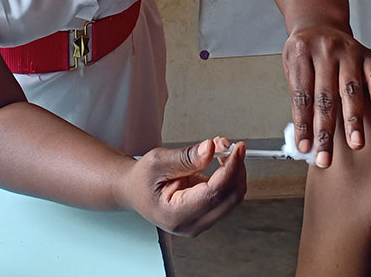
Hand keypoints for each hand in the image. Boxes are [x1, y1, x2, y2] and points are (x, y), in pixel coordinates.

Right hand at [119, 137, 246, 235]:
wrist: (133, 190)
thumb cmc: (141, 178)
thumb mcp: (158, 161)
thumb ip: (186, 157)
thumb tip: (210, 149)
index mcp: (175, 214)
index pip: (213, 194)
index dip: (230, 170)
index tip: (237, 148)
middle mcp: (190, 224)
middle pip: (228, 198)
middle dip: (236, 169)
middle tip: (232, 146)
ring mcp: (199, 222)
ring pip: (231, 198)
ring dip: (234, 172)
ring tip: (222, 149)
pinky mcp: (205, 215)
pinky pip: (226, 197)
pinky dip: (228, 177)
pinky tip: (220, 161)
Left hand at [282, 24, 370, 167]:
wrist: (319, 22)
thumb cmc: (304, 51)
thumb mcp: (291, 66)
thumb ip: (299, 96)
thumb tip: (304, 137)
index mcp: (300, 54)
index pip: (302, 95)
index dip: (303, 124)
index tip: (305, 148)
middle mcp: (324, 50)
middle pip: (325, 97)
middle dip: (326, 131)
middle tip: (326, 157)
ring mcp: (347, 50)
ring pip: (350, 89)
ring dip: (353, 119)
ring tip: (355, 142)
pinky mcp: (366, 53)